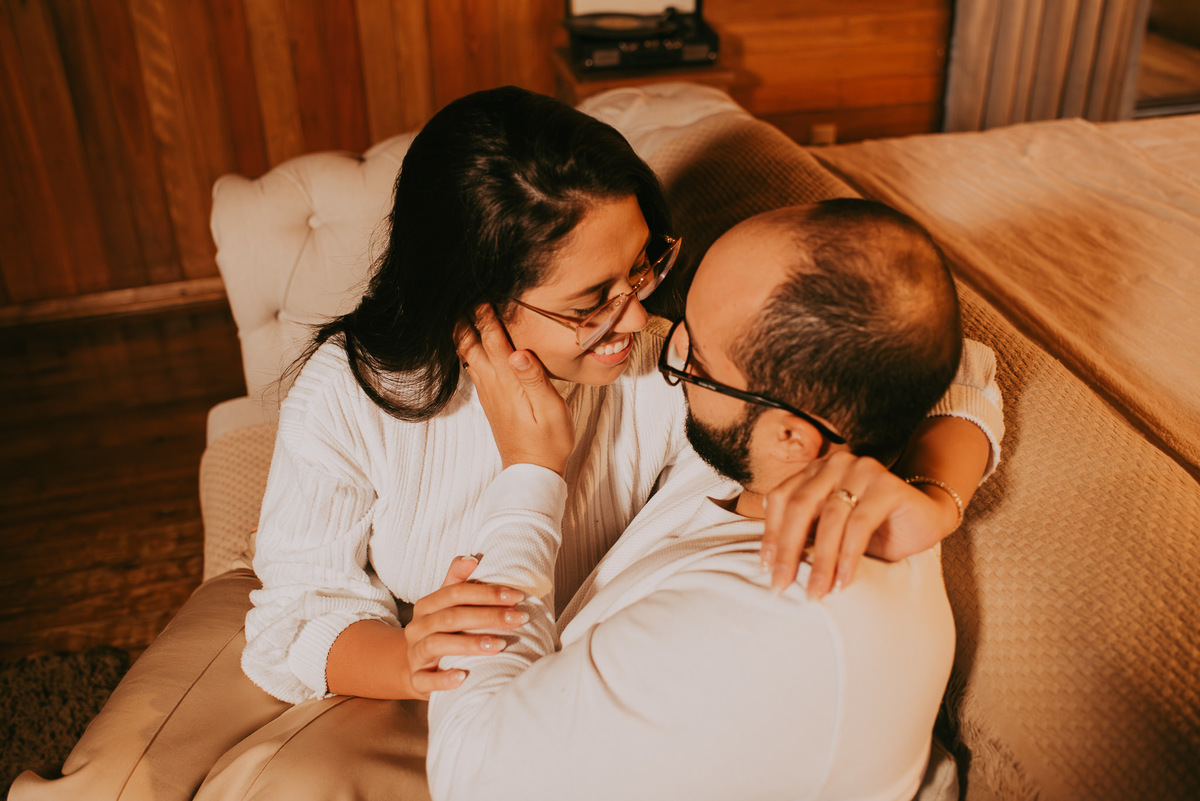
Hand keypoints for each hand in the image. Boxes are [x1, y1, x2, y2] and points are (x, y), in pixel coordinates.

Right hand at [404, 556, 528, 698]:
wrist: (412, 666)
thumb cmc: (440, 631)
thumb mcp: (446, 605)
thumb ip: (457, 581)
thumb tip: (472, 558)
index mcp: (427, 606)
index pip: (456, 593)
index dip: (487, 593)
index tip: (517, 596)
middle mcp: (418, 627)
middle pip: (452, 618)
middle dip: (488, 617)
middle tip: (519, 619)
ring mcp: (415, 654)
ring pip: (438, 645)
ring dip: (470, 644)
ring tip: (500, 645)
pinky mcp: (415, 680)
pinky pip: (425, 680)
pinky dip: (444, 679)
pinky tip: (464, 676)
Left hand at [456, 304, 574, 475]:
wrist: (532, 470)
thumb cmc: (548, 440)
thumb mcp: (550, 409)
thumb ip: (534, 379)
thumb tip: (519, 352)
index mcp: (508, 380)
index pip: (493, 338)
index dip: (487, 314)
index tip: (485, 291)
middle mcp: (492, 383)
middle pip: (471, 342)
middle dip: (467, 317)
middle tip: (466, 294)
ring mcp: (487, 391)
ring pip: (467, 353)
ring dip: (464, 330)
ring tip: (463, 309)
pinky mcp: (489, 398)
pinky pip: (472, 366)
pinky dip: (468, 347)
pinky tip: (471, 340)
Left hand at [761, 452, 958, 599]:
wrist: (926, 518)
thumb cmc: (873, 529)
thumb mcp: (831, 531)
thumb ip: (806, 535)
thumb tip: (773, 567)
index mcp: (814, 472)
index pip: (781, 499)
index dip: (771, 534)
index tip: (765, 568)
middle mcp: (835, 465)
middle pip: (800, 506)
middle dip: (788, 550)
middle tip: (781, 585)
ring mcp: (862, 470)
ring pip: (830, 518)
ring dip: (820, 560)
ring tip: (816, 591)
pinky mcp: (887, 485)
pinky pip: (860, 523)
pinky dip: (848, 555)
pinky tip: (844, 580)